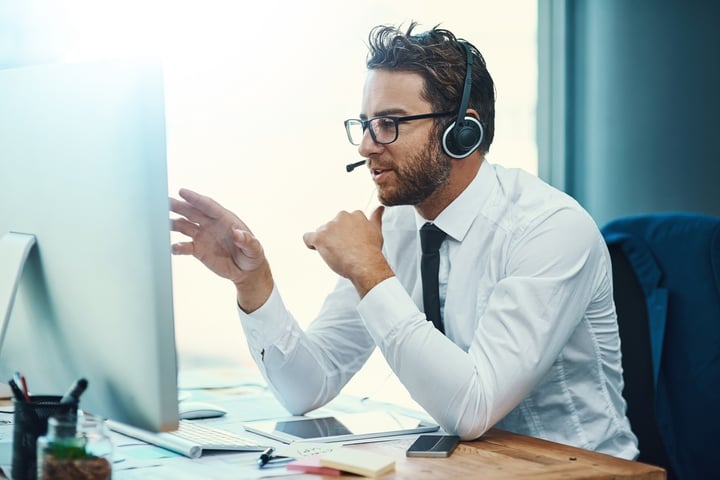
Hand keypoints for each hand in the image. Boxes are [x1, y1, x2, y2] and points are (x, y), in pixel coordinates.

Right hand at [170, 188, 272, 310]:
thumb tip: (238, 233)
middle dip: (178, 206)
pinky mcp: (198, 250)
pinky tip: (172, 248)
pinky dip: (177, 247)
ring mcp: (203, 236)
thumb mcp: (254, 249)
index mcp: (225, 219)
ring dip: (172, 224)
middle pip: (191, 212)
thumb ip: (247, 241)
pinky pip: (184, 246)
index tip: (182, 192)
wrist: (246, 272)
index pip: (208, 206)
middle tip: (163, 201)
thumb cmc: (252, 256)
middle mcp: (211, 225)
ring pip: (184, 226)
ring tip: (161, 223)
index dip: (195, 199)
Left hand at [303, 206, 393, 296]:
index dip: (346, 234)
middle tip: (345, 250)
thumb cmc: (371, 250)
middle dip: (335, 237)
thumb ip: (375, 217)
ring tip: (337, 254)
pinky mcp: (319, 237)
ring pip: (322, 233)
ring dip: (326, 243)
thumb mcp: (376, 230)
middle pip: (332, 227)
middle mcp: (341, 217)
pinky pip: (308, 238)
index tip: (351, 243)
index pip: (344, 222)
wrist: (365, 263)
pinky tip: (317, 249)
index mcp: (354, 214)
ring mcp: (329, 226)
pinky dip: (311, 244)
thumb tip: (380, 208)